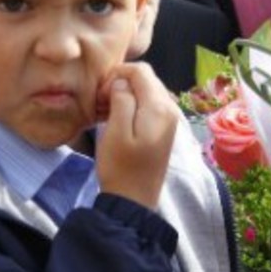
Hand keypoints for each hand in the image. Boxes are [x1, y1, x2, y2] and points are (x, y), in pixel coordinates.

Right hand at [95, 63, 179, 209]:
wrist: (133, 200)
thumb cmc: (120, 167)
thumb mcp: (116, 131)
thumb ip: (122, 100)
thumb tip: (121, 81)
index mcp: (159, 107)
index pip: (141, 71)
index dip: (117, 75)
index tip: (100, 93)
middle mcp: (170, 108)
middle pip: (145, 79)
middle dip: (121, 83)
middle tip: (100, 102)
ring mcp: (169, 119)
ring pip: (146, 91)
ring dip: (125, 94)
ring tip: (105, 111)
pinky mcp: (163, 129)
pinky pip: (148, 105)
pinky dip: (131, 105)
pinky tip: (116, 118)